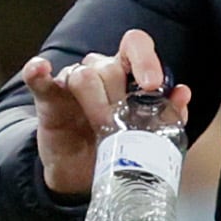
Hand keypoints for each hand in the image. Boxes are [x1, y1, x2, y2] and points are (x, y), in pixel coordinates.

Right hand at [30, 29, 192, 197]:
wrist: (83, 175)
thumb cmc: (118, 148)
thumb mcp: (146, 136)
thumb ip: (167, 115)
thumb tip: (183, 93)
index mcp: (126, 75)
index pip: (135, 45)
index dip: (145, 59)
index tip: (152, 86)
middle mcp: (99, 72)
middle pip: (109, 66)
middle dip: (119, 98)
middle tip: (122, 126)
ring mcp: (71, 83)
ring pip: (83, 73)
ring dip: (95, 101)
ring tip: (102, 128)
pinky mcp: (48, 99)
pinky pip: (38, 78)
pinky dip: (38, 71)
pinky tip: (41, 68)